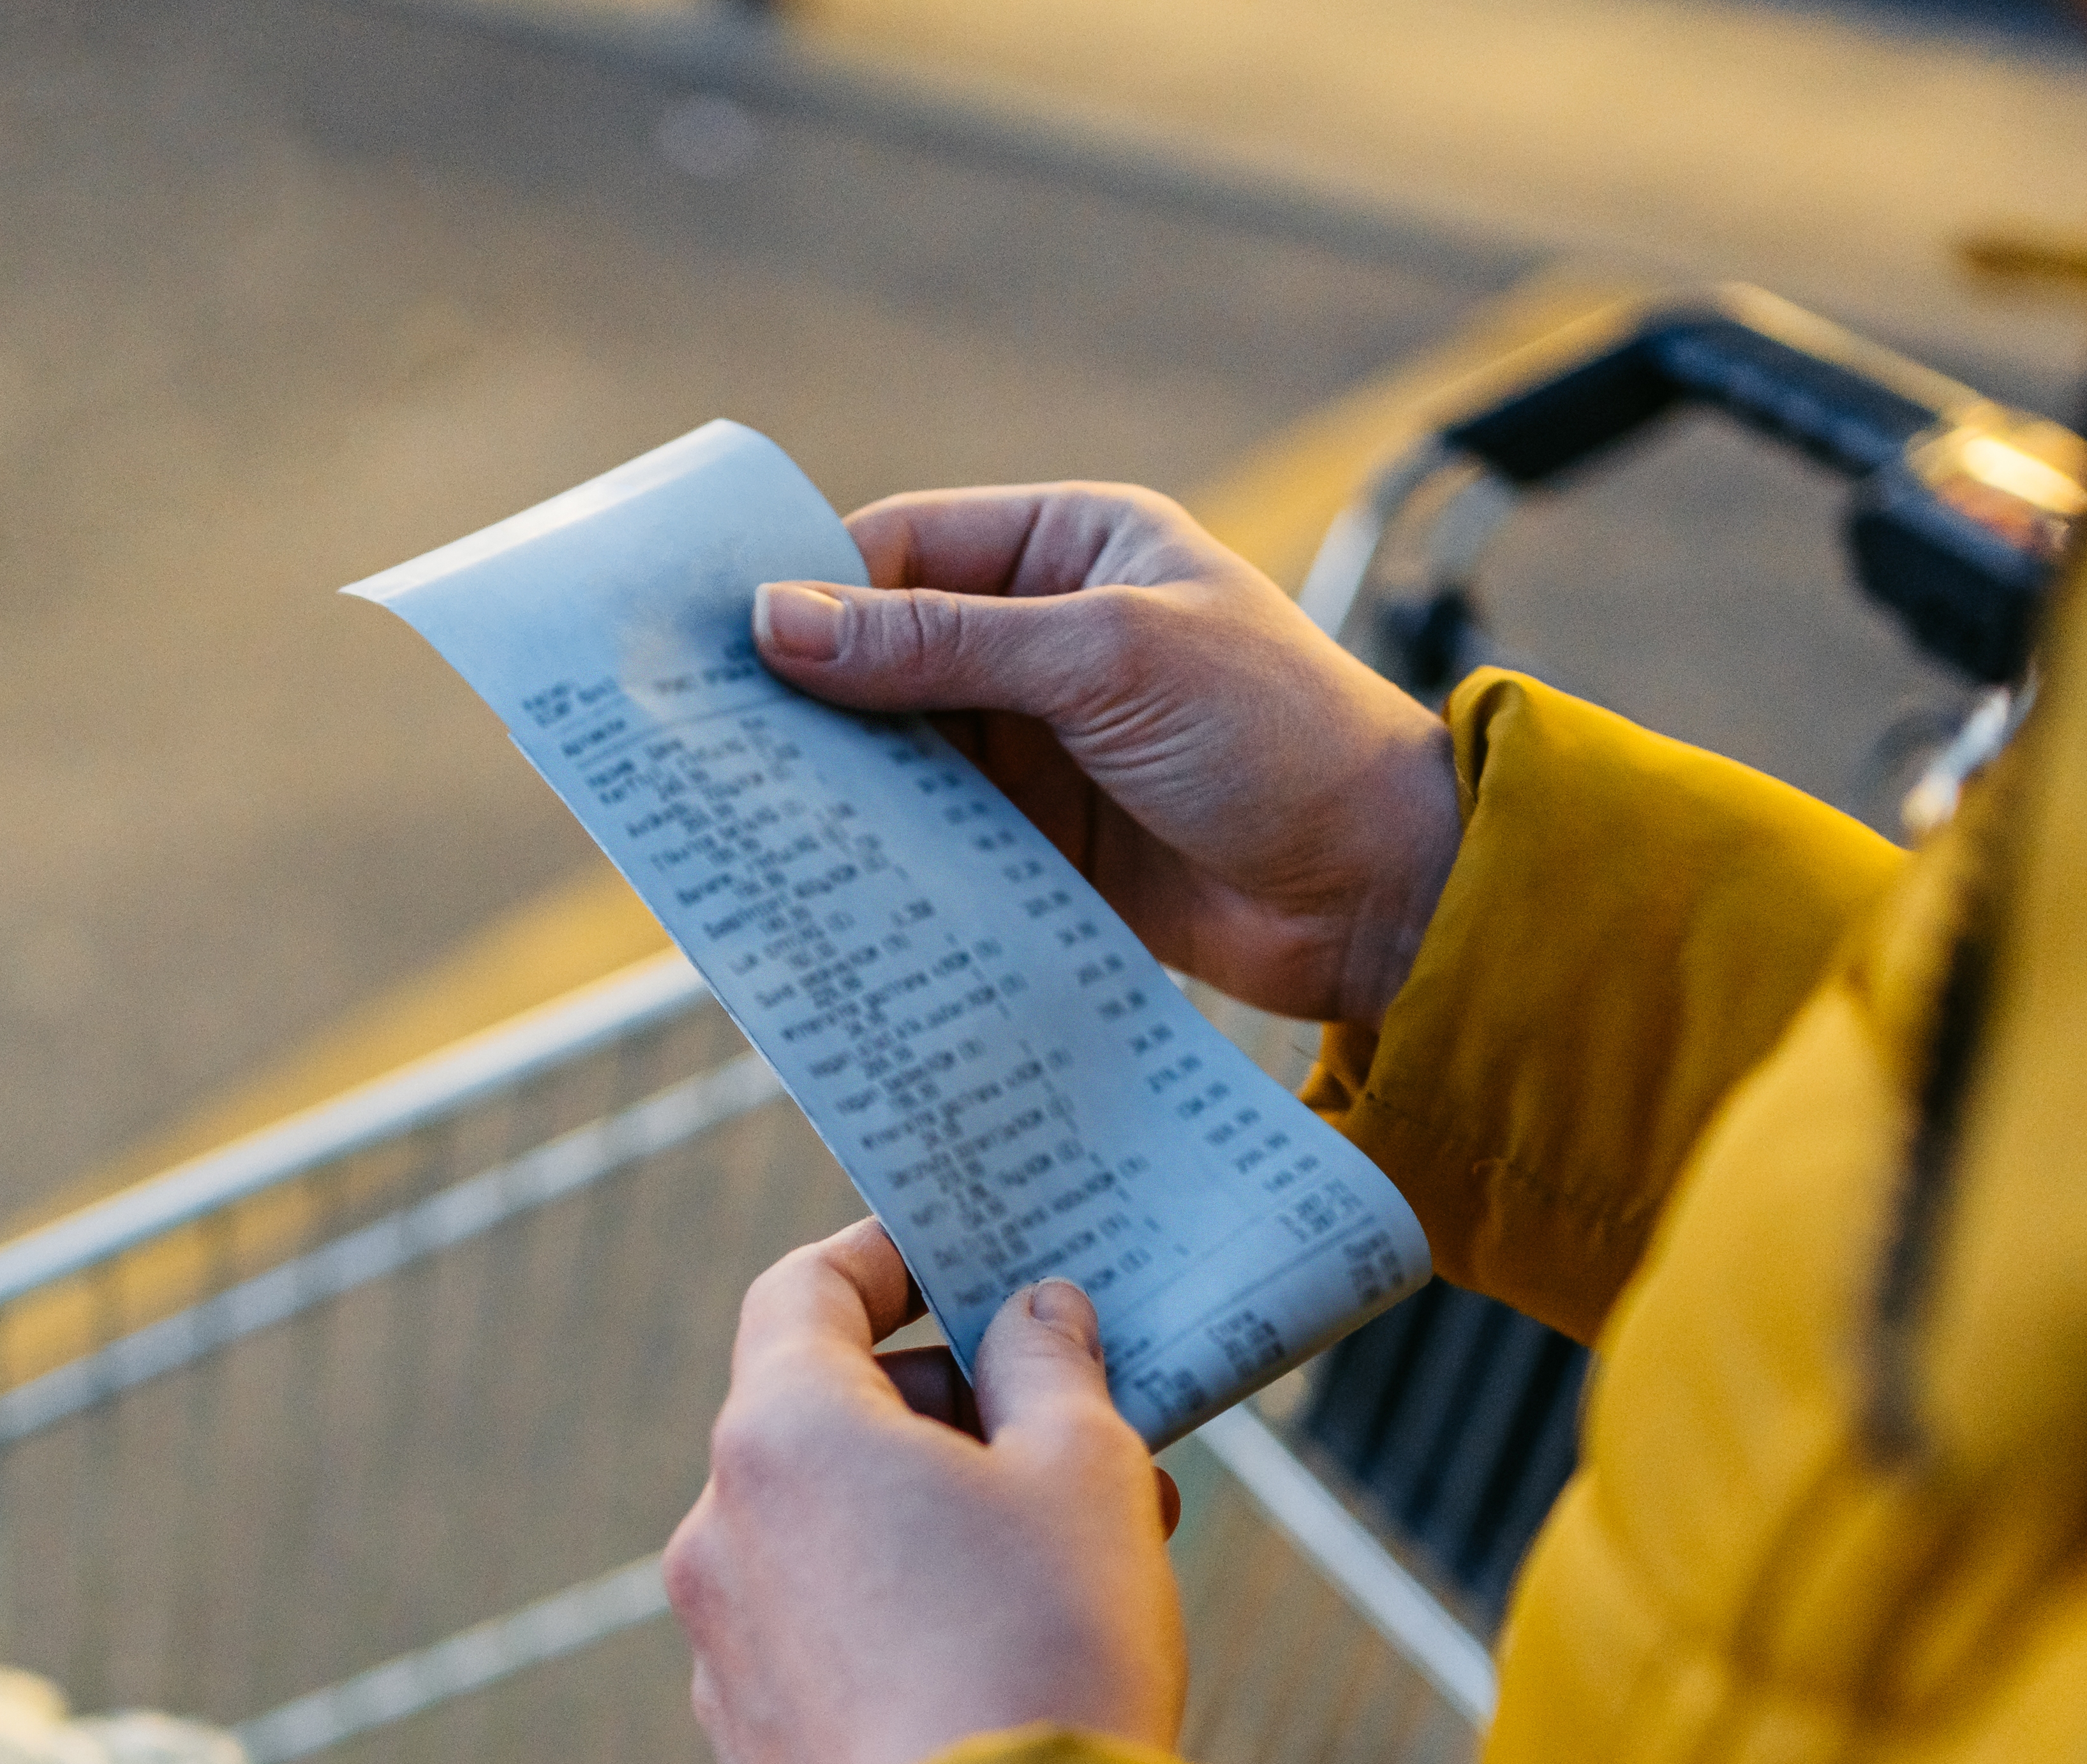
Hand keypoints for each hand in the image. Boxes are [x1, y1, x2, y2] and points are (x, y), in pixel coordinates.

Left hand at [663, 1220, 1185, 1763]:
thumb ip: (1053, 1369)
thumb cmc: (1044, 1658)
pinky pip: (825, 1634)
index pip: (804, 1291)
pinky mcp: (751, 1747)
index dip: (887, 1258)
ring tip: (1080, 1552)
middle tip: (1079, 1428)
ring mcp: (722, 1650)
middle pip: (822, 1415)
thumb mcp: (1085, 1473)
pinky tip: (1011, 1652)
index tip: (959, 1258)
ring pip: (832, 1534)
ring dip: (941, 1515)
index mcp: (781, 1435)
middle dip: (954, 1408)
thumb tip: (1034, 1318)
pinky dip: (904, 1609)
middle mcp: (720, 1533)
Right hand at [754, 483, 1462, 1030]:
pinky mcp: (1049, 843)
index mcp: (1075, 548)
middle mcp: (1050, 638)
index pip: (905, 549)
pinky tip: (823, 875)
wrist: (1383, 892)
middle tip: (703, 739)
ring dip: (839, 785)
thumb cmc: (1279, 737)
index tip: (720, 644)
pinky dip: (887, 854)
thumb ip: (942, 645)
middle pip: (887, 655)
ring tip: (740, 814)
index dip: (811, 592)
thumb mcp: (1104, 661)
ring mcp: (1046, 745)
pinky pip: (942, 838)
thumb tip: (781, 622)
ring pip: (904, 753)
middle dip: (808, 698)